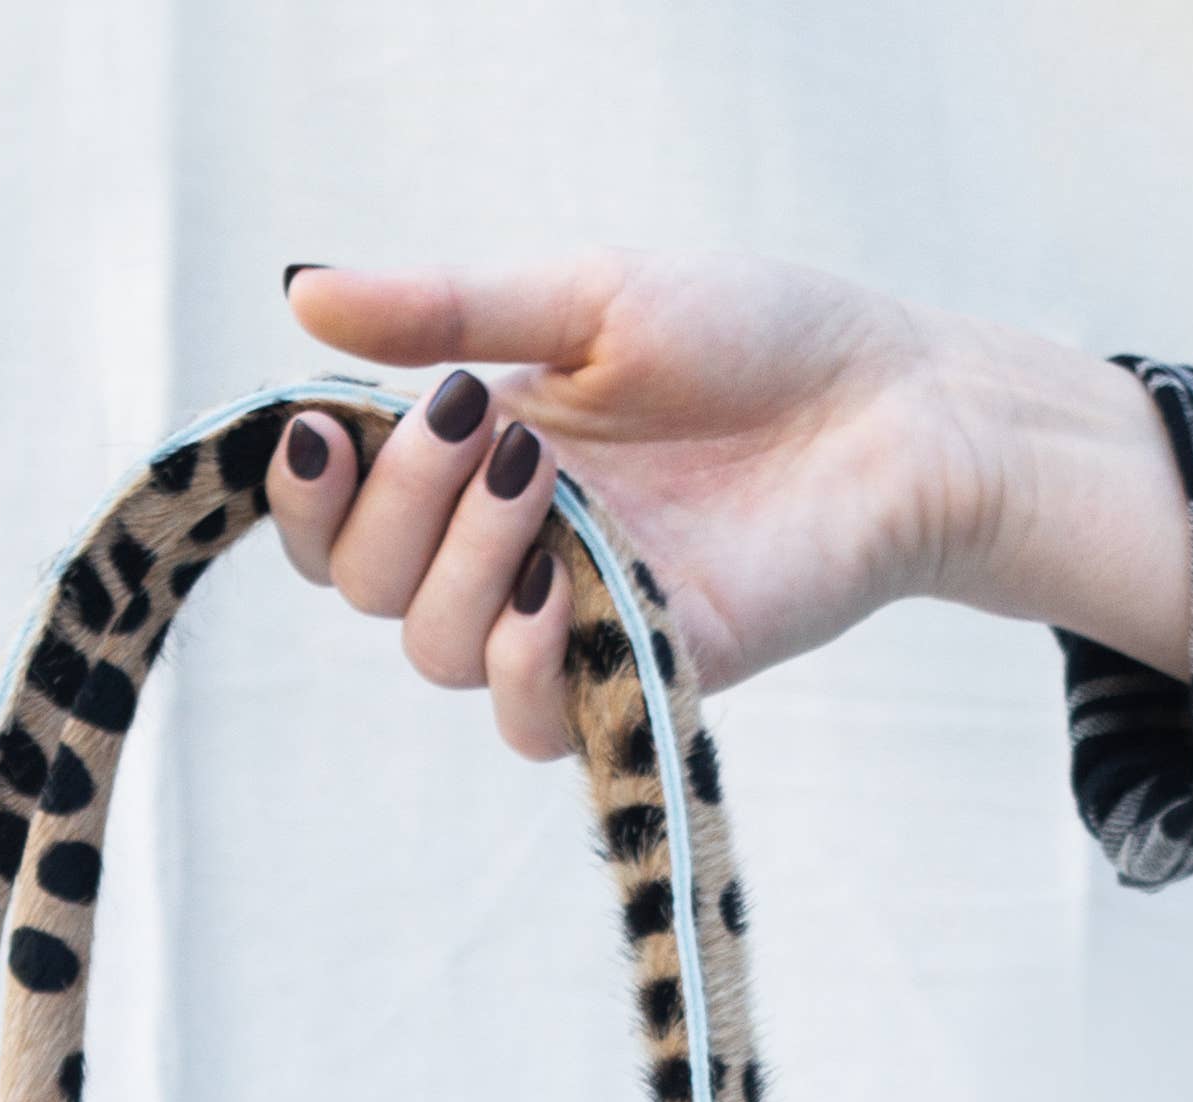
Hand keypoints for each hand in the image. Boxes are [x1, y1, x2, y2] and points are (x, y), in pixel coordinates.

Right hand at [266, 253, 1192, 759]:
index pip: (335, 512)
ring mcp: (562, 620)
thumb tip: (298, 291)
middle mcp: (500, 548)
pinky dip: (518, 664)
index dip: (302, 491)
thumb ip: (446, 306)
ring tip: (539, 478)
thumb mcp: (588, 297)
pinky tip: (554, 593)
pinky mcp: (633, 680)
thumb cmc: (757, 338)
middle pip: (366, 584)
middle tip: (476, 420)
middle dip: (395, 504)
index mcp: (471, 456)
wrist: (894, 409)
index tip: (324, 430)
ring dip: (460, 564)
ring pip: (433, 651)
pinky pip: (526, 720)